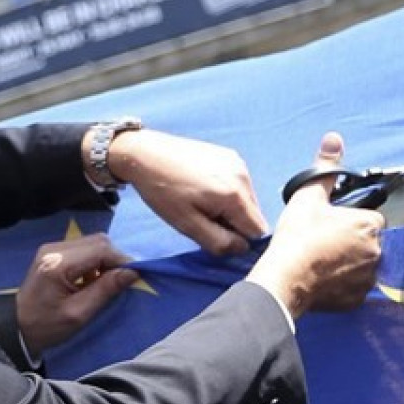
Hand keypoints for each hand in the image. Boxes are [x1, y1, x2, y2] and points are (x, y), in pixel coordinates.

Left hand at [16, 234, 139, 355]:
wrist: (15, 327)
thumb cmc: (46, 326)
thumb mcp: (78, 314)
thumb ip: (105, 290)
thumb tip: (133, 272)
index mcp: (58, 264)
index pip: (100, 249)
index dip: (122, 260)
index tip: (136, 276)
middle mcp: (54, 248)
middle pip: (97, 241)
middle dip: (115, 259)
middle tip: (123, 281)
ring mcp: (52, 248)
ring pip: (92, 243)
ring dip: (105, 259)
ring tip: (108, 282)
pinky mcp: (53, 252)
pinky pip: (83, 249)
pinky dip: (95, 261)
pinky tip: (93, 279)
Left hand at [104, 130, 267, 255]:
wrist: (145, 154)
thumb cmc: (162, 191)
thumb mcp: (187, 225)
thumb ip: (219, 242)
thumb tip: (242, 248)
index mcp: (235, 195)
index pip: (258, 232)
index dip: (239, 239)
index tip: (215, 233)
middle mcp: (243, 176)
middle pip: (254, 215)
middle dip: (234, 223)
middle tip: (204, 216)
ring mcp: (238, 163)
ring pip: (247, 200)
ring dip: (230, 207)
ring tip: (201, 200)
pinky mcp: (231, 156)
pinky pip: (240, 184)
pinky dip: (227, 191)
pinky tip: (203, 186)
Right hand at [246, 132, 382, 316]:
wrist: (285, 278)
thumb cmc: (297, 237)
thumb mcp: (308, 196)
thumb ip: (325, 168)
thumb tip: (334, 139)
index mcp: (369, 224)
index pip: (369, 218)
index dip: (350, 219)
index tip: (331, 224)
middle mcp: (376, 252)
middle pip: (368, 242)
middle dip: (351, 241)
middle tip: (323, 242)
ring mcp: (368, 278)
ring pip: (363, 265)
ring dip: (348, 263)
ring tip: (321, 261)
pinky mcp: (357, 299)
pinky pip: (354, 288)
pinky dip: (342, 284)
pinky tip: (323, 279)